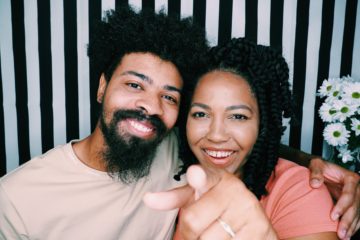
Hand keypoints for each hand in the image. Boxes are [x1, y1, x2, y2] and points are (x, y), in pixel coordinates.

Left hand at [144, 165, 276, 239]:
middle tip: (202, 230)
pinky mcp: (260, 229)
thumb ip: (176, 198)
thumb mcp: (199, 198)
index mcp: (218, 177)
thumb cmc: (221, 210)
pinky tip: (230, 239)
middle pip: (192, 221)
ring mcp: (248, 209)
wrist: (257, 226)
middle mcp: (235, 189)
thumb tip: (148, 198)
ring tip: (218, 235)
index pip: (205, 176)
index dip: (197, 177)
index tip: (194, 174)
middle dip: (190, 234)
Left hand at [309, 157, 359, 238]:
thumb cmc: (320, 167)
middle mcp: (356, 188)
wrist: (322, 171)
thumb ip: (316, 172)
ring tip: (343, 237)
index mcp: (350, 178)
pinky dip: (353, 226)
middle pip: (355, 207)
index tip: (332, 216)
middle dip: (348, 221)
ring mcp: (356, 197)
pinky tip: (347, 234)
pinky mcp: (354, 204)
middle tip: (340, 233)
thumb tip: (315, 184)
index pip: (349, 194)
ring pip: (358, 214)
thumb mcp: (316, 164)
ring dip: (351, 227)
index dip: (342, 206)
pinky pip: (357, 217)